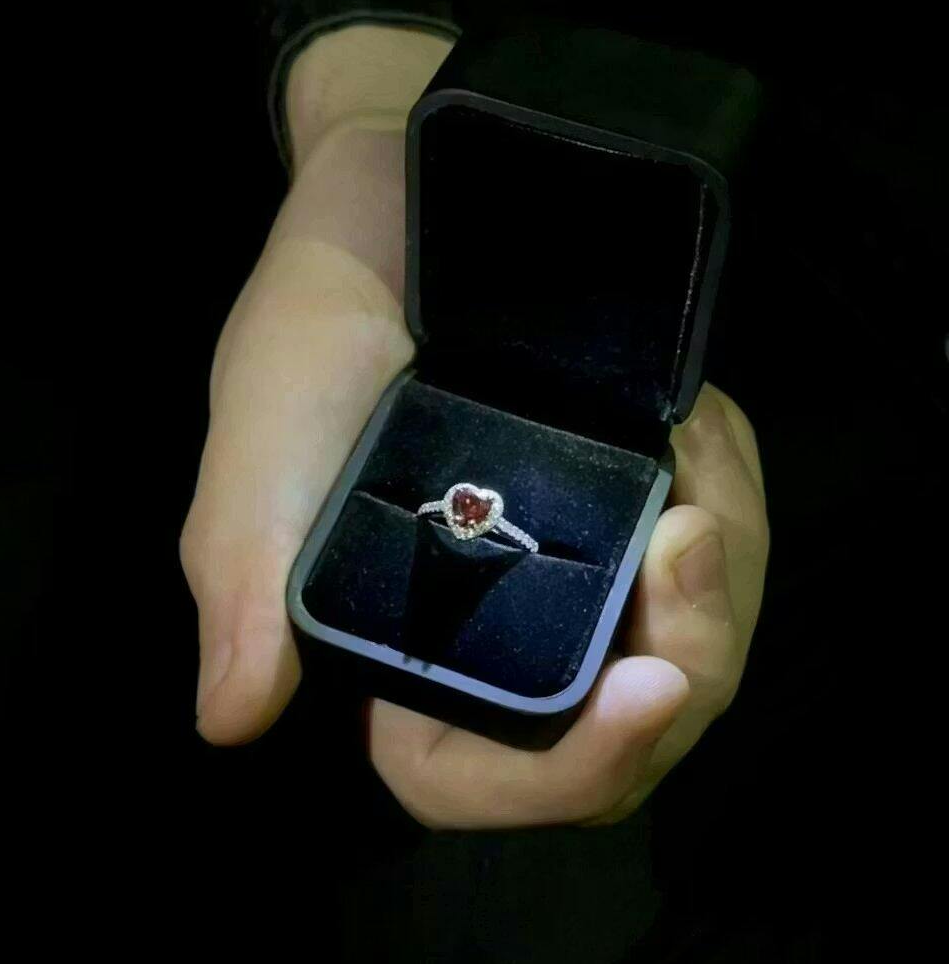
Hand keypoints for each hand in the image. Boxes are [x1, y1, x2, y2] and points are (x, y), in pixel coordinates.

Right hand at [180, 26, 768, 828]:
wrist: (402, 187)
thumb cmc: (314, 321)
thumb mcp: (264, 442)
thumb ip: (246, 577)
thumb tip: (231, 720)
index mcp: (390, 647)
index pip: (469, 776)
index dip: (561, 772)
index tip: (645, 680)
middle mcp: (489, 630)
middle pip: (610, 734)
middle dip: (684, 665)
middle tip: (695, 538)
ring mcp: (571, 571)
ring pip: (687, 652)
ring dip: (721, 583)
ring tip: (698, 467)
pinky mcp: (631, 504)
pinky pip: (719, 557)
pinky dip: (733, 507)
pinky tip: (704, 434)